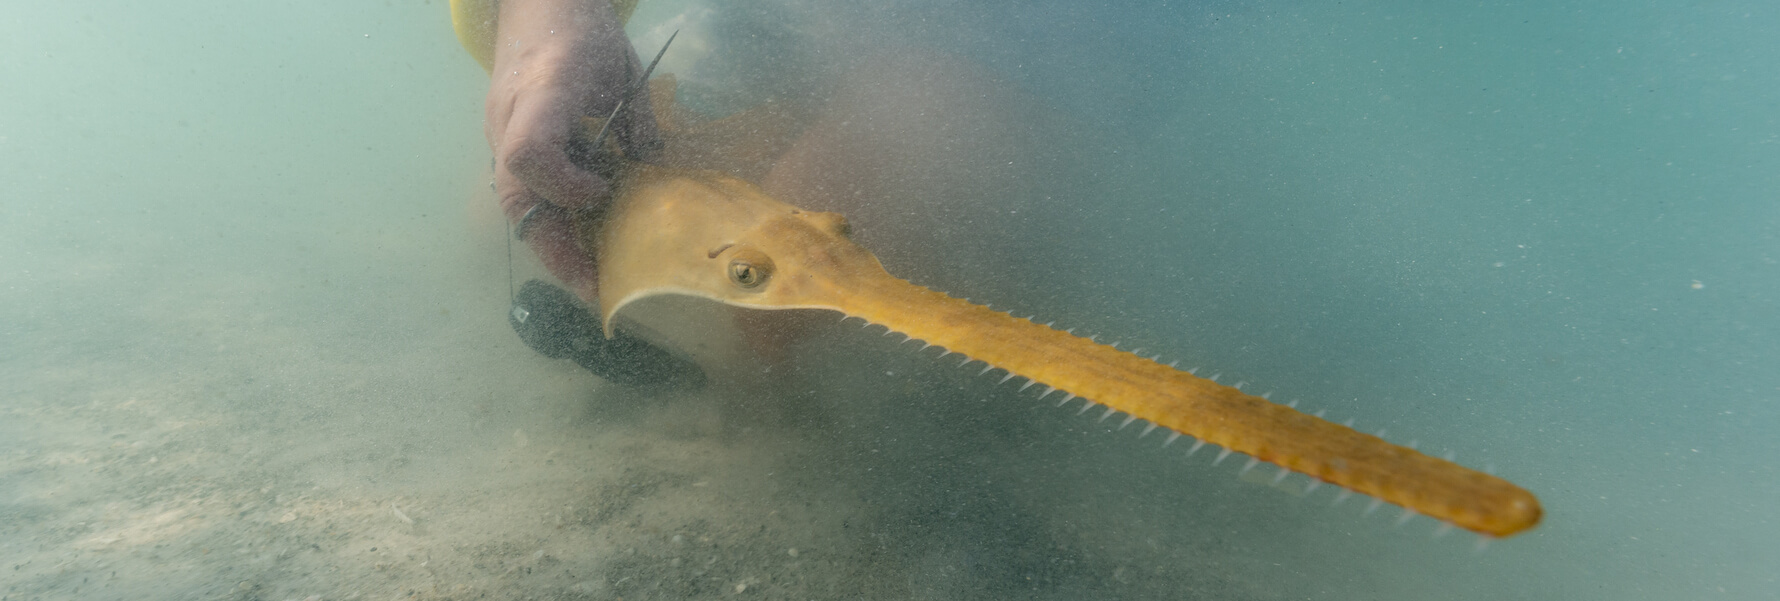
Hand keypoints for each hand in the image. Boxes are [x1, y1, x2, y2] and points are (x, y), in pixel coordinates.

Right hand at [485, 0, 660, 300]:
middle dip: (555, 248)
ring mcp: (499, 133)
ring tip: (594, 278)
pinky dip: (552, 220)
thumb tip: (657, 179)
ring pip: (515, 203)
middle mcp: (511, 118)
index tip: (604, 192)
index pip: (530, 152)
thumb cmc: (586, 34)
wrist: (537, 6)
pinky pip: (522, 193)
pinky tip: (584, 240)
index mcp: (546, 91)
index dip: (566, 187)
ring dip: (554, 243)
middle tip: (597, 287)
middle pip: (514, 195)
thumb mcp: (626, 71)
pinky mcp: (503, 145)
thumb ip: (640, 125)